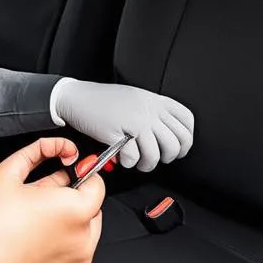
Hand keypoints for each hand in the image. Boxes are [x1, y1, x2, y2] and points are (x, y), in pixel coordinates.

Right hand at [0, 137, 104, 262]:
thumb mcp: (7, 173)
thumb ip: (36, 151)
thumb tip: (52, 146)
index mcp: (76, 208)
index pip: (96, 181)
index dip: (79, 169)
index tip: (65, 165)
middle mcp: (84, 233)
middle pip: (91, 202)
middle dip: (70, 192)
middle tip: (41, 192)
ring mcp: (79, 255)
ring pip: (85, 223)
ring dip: (68, 214)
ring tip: (36, 213)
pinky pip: (77, 243)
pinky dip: (64, 234)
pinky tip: (37, 230)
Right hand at [50, 79, 193, 171]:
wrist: (77, 98)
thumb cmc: (103, 101)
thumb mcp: (136, 98)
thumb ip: (152, 112)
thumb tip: (167, 135)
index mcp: (154, 101)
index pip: (186, 121)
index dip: (185, 141)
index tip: (177, 148)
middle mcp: (148, 110)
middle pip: (175, 143)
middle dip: (167, 157)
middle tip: (155, 157)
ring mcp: (134, 122)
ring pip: (156, 155)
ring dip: (147, 164)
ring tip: (137, 162)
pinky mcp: (118, 134)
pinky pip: (133, 158)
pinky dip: (128, 162)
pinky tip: (122, 157)